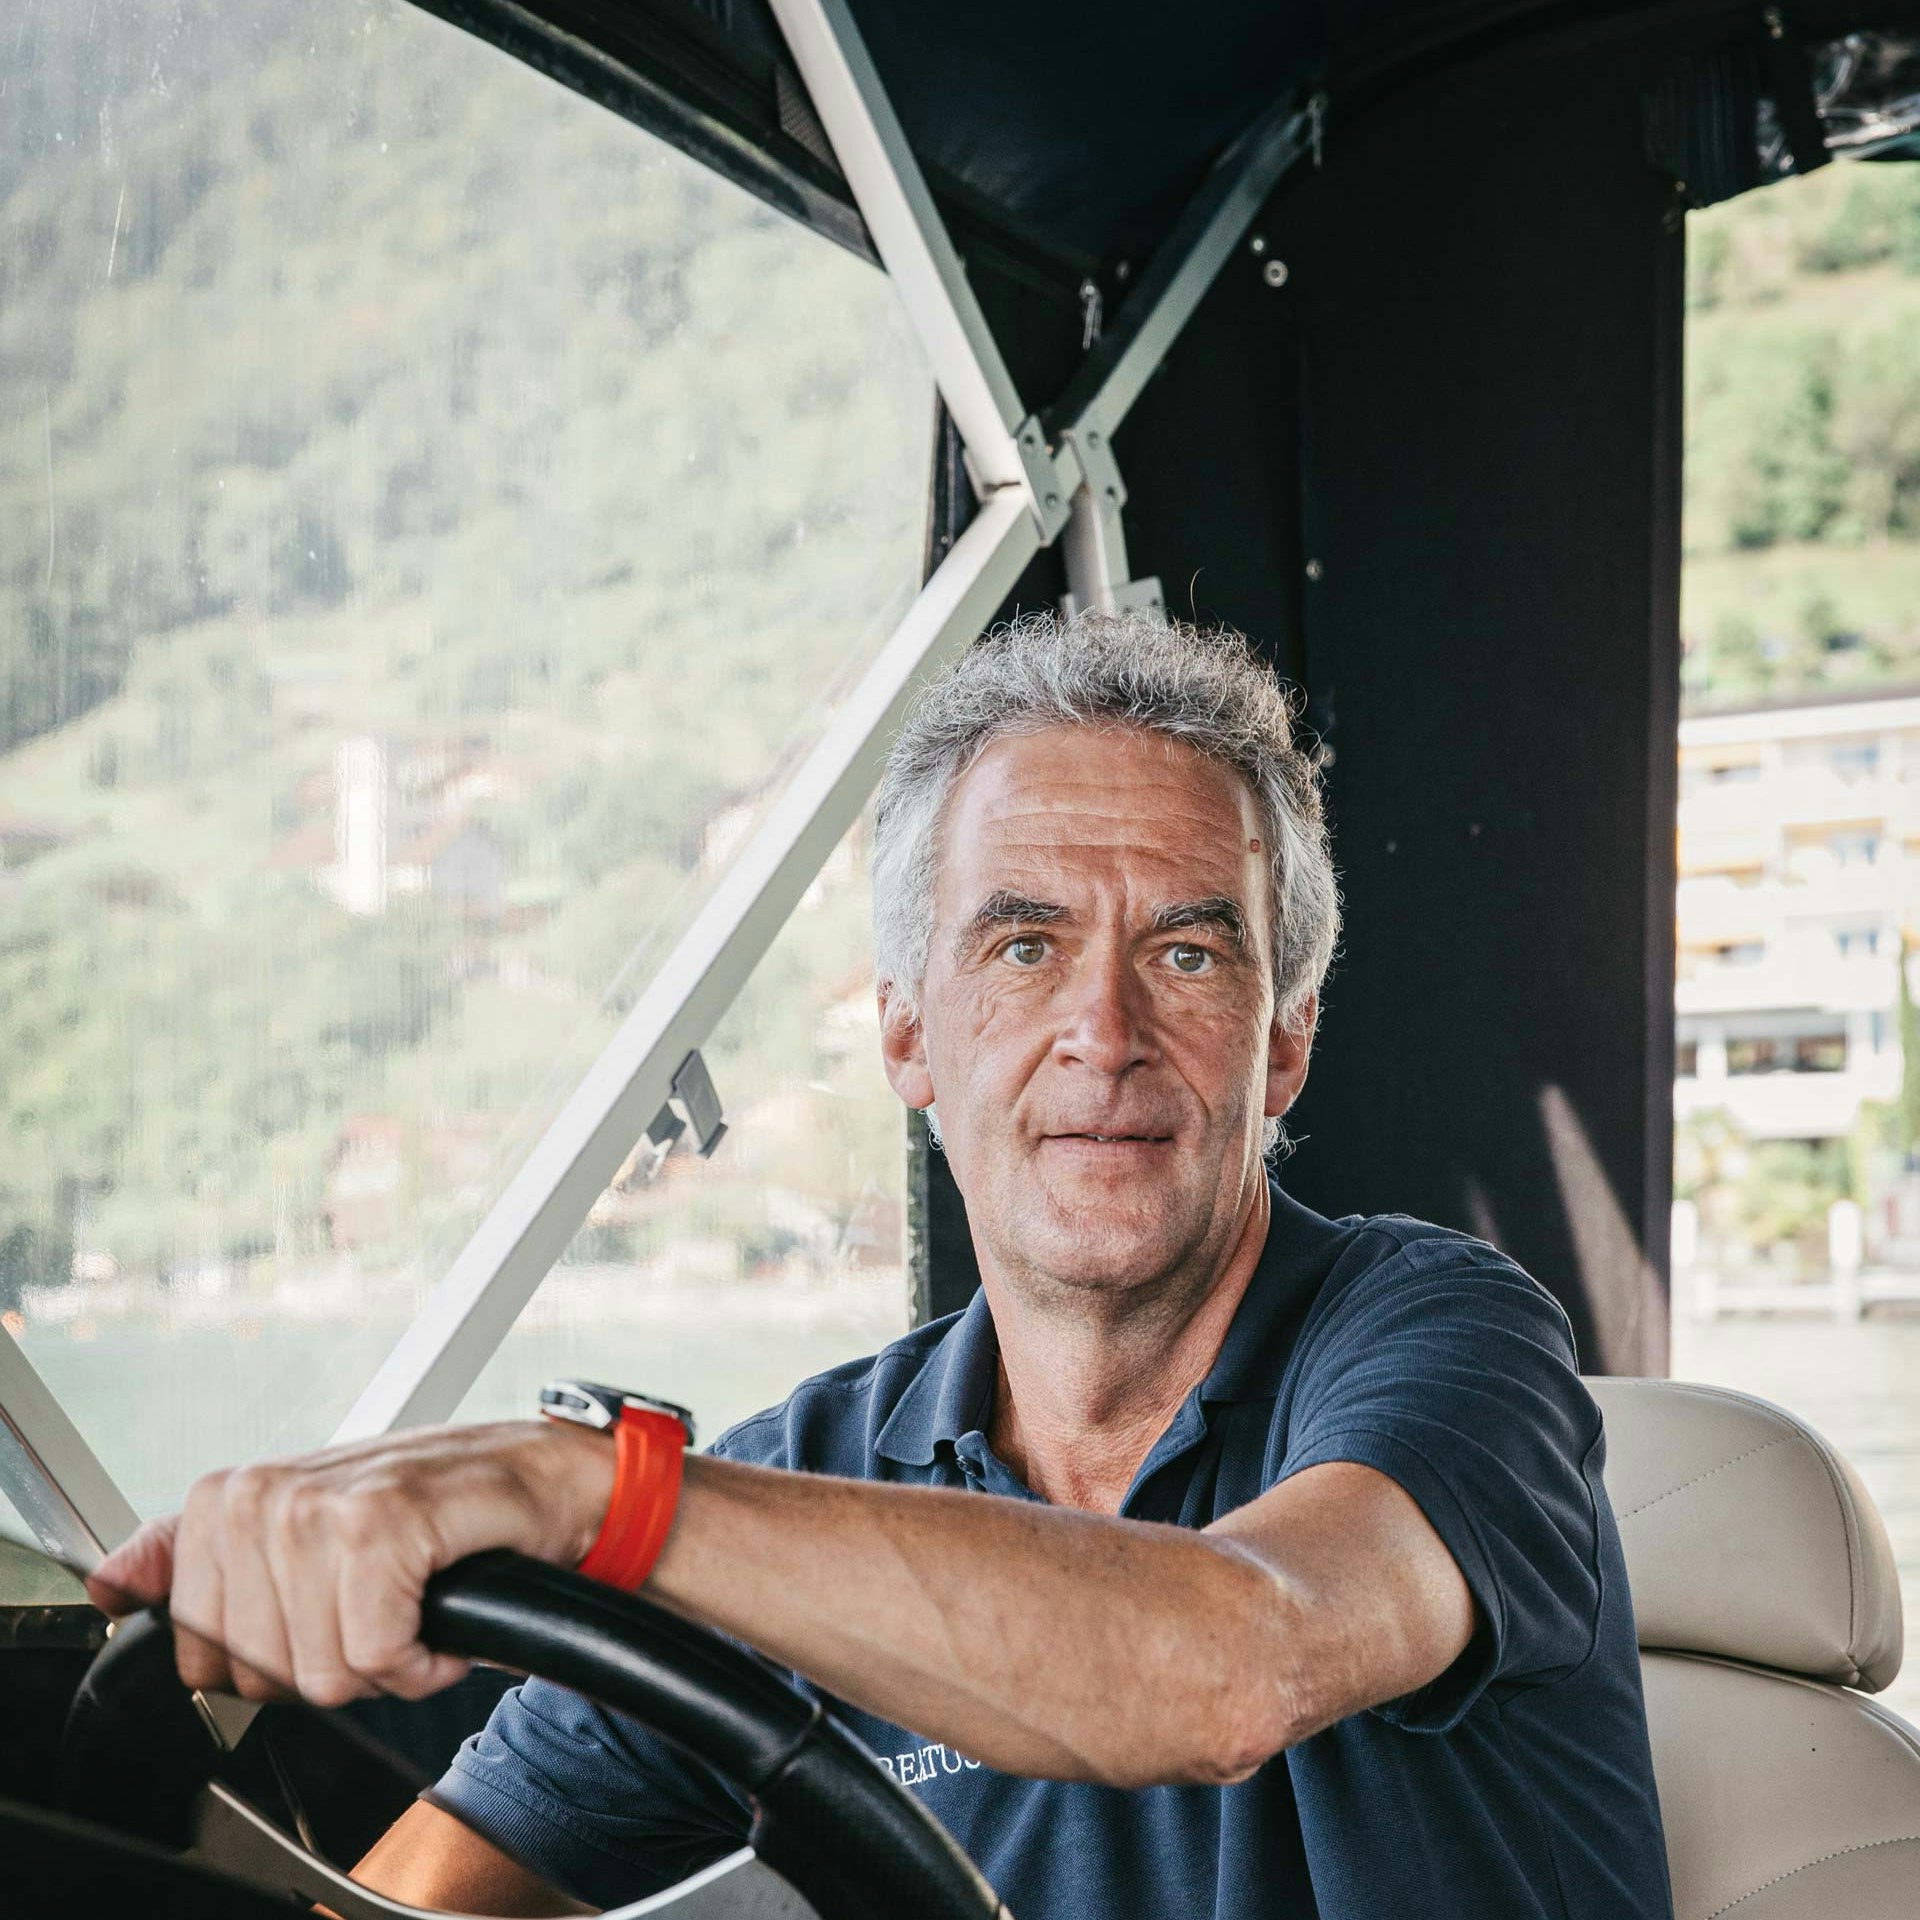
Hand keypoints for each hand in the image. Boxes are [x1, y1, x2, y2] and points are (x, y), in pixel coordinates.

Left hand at [86, 1419, 613, 1706]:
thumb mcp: (302, 1530)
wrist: (540, 1482)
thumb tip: (104, 1585)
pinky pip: (376, 1655)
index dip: (278, 1660)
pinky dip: (423, 1659)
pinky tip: (441, 1612)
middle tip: (384, 1605)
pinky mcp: (380, 1524)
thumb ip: (192, 1556)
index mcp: (226, 1500)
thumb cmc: (431, 1511)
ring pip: (319, 1673)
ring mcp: (316, 1506)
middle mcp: (259, 1495)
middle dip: (335, 1664)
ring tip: (415, 1602)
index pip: (198, 1658)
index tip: (330, 1611)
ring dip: (387, 1661)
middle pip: (258, 1674)